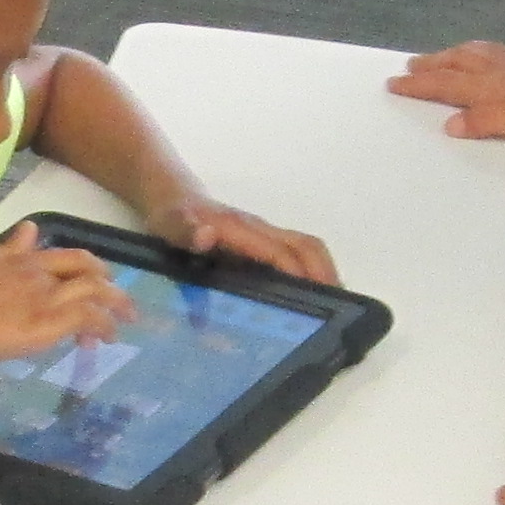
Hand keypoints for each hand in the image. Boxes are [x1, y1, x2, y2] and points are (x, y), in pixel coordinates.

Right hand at [0, 223, 127, 367]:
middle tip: (121, 305)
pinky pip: (87, 317)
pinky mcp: (47, 322)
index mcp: (22, 259)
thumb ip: (8, 249)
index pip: (67, 256)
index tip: (97, 282)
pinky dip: (102, 326)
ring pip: (95, 291)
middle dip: (110, 285)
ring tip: (121, 325)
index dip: (88, 268)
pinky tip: (104, 339)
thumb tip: (29, 228)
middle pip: (88, 269)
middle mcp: (39, 273)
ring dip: (114, 307)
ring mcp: (44, 297)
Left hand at [157, 194, 340, 287]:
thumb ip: (184, 231)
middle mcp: (260, 231)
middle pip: (306, 246)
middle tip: (337, 308)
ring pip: (305, 248)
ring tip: (331, 305)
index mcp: (242, 230)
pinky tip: (309, 296)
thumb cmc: (171, 216)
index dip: (301, 275)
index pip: (282, 253)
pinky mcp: (262, 241)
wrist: (171, 196)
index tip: (318, 300)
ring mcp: (263, 235)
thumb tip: (206, 236)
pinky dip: (311, 271)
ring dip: (323, 272)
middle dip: (325, 274)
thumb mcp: (168, 226)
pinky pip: (295, 253)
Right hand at [385, 40, 504, 145]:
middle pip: (456, 65)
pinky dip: (480, 50)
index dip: (419, 85)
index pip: (445, 86)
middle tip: (409, 65)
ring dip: (452, 54)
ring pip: (475, 54)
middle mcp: (496, 73)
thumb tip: (449, 125)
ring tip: (439, 55)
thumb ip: (482, 123)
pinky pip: (496, 52)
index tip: (394, 82)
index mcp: (488, 90)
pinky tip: (485, 52)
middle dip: (430, 66)